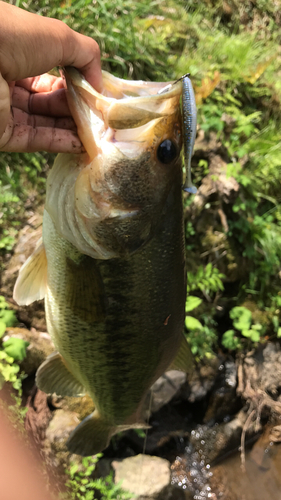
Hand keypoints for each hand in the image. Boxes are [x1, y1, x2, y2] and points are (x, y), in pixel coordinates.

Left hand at [0, 1, 101, 153]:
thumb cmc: (14, 37)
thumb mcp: (59, 37)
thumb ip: (86, 55)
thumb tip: (99, 84)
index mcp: (19, 58)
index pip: (53, 80)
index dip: (77, 88)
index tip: (98, 98)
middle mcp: (11, 86)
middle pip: (51, 105)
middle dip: (78, 111)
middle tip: (101, 119)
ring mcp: (6, 111)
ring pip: (46, 125)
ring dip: (73, 130)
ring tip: (97, 133)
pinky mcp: (2, 134)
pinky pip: (36, 140)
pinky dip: (61, 142)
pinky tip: (82, 144)